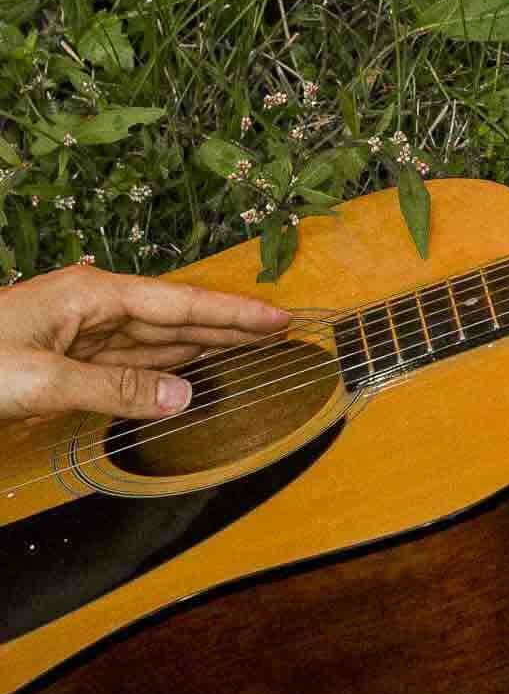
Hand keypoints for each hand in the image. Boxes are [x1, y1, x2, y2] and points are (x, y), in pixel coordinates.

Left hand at [0, 261, 290, 424]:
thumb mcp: (43, 380)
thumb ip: (117, 391)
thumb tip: (184, 399)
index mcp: (90, 294)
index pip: (177, 302)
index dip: (231, 313)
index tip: (278, 319)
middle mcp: (90, 308)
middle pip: (172, 318)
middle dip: (226, 326)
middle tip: (280, 335)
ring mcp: (77, 335)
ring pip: (152, 343)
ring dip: (199, 349)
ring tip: (246, 353)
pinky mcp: (63, 364)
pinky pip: (126, 365)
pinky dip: (162, 372)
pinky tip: (185, 376)